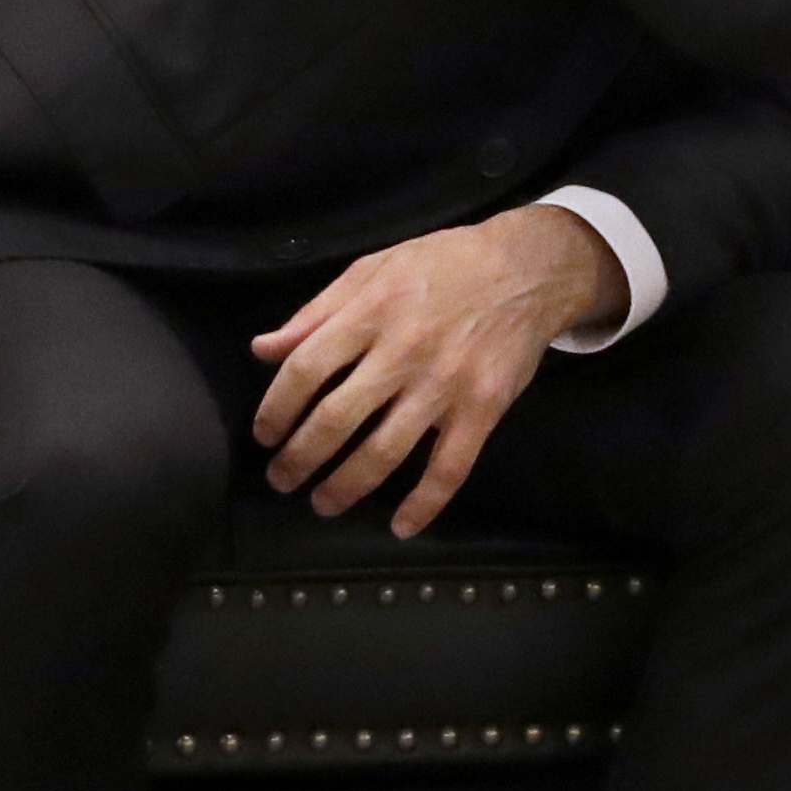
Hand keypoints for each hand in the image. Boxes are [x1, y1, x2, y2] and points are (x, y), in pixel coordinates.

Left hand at [248, 206, 623, 536]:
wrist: (528, 269)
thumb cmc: (443, 264)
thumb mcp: (373, 268)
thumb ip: (316, 312)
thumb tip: (263, 350)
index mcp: (370, 313)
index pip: (305, 370)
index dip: (276, 409)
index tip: (265, 435)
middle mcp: (404, 352)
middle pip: (337, 418)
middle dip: (300, 458)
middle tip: (282, 480)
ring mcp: (446, 385)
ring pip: (385, 451)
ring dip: (346, 486)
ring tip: (323, 503)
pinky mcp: (484, 408)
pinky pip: (451, 467)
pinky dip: (425, 503)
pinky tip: (402, 526)